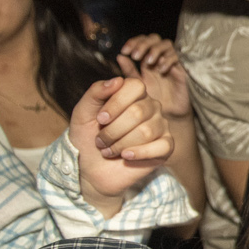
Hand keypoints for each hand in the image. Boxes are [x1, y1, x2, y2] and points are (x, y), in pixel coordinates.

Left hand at [70, 76, 173, 207]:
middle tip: (101, 141)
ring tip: (110, 150)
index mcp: (134, 94)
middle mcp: (151, 107)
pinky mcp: (166, 147)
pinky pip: (161, 146)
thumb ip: (96, 92)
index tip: (100, 119)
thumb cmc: (86, 138)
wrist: (89, 169)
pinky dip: (140, 153)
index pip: (135, 87)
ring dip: (121, 144)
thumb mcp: (82, 112)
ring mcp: (160, 126)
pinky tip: (126, 156)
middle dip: (113, 130)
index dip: (116, 103)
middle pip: (138, 112)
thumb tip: (117, 80)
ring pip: (146, 131)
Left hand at [117, 34, 191, 120]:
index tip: (124, 51)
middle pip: (154, 38)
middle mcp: (159, 58)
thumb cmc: (151, 102)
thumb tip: (119, 56)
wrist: (167, 116)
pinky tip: (161, 70)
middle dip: (144, 44)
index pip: (142, 41)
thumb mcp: (137, 86)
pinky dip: (168, 60)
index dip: (134, 42)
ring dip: (155, 50)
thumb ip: (129, 71)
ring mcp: (171, 63)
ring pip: (166, 44)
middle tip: (135, 55)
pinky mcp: (182, 70)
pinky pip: (178, 57)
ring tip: (147, 62)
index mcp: (147, 60)